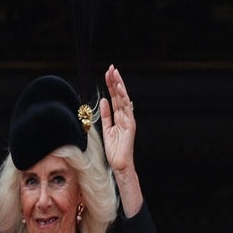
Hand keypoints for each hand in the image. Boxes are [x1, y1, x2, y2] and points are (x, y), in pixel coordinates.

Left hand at [99, 64, 142, 214]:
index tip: (107, 74)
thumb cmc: (113, 150)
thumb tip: (102, 102)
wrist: (119, 164)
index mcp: (118, 117)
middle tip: (111, 68)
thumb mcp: (105, 130)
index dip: (110, 86)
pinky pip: (126, 109)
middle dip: (114, 81)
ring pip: (123, 99)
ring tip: (114, 74)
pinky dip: (122, 98)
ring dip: (119, 86)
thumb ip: (105, 116)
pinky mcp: (130, 125)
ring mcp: (128, 120)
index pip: (114, 97)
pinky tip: (118, 89)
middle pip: (119, 95)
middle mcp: (124, 116)